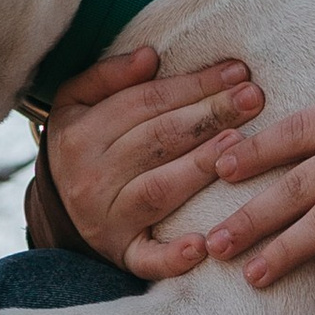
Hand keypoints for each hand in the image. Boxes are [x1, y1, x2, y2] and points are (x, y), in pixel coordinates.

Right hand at [43, 43, 264, 275]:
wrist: (61, 211)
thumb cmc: (84, 147)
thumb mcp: (77, 104)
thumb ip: (108, 76)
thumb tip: (149, 56)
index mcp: (80, 134)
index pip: (145, 102)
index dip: (193, 84)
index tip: (237, 71)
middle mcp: (91, 177)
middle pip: (157, 141)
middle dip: (209, 115)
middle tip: (252, 98)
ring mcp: (107, 220)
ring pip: (158, 190)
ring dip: (199, 167)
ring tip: (239, 143)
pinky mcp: (123, 254)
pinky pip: (148, 258)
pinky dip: (174, 256)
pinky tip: (203, 246)